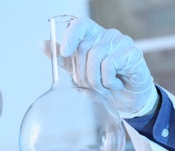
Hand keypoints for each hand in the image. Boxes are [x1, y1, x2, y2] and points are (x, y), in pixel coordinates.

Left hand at [41, 17, 158, 117]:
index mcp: (95, 37)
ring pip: (96, 56)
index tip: (65, 52)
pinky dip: (108, 81)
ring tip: (103, 87)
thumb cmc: (104, 84)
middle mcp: (108, 36)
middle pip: (84, 48)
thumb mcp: (79, 72)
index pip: (81, 24)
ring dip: (95, 80)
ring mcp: (122, 43)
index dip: (71, 36)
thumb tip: (42, 44)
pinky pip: (109, 65)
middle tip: (90, 85)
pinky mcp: (133, 54)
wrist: (126, 101)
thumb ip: (63, 58)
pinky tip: (115, 84)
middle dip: (82, 73)